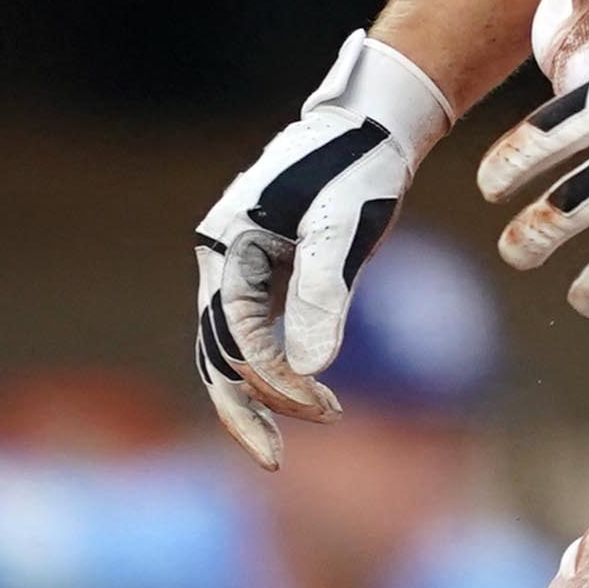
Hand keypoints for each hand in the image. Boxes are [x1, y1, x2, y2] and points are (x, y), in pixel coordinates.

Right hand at [188, 29, 456, 464]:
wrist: (375, 124)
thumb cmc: (361, 167)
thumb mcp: (346, 230)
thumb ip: (324, 295)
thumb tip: (308, 373)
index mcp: (227, 244)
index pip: (234, 336)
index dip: (275, 382)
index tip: (327, 410)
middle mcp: (221, 258)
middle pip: (213, 352)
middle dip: (247, 407)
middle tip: (275, 463)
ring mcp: (238, 267)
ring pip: (229, 349)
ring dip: (262, 394)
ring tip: (314, 425)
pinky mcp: (265, 274)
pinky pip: (254, 335)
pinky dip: (276, 369)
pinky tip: (311, 396)